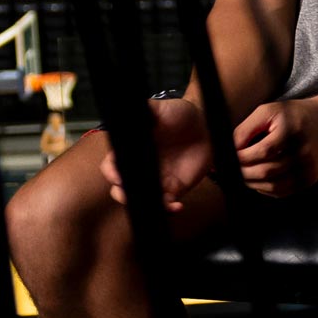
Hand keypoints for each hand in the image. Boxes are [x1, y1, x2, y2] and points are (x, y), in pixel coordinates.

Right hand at [98, 96, 212, 210]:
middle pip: (120, 188)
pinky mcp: (174, 188)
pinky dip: (169, 209)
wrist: (206, 125)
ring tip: (158, 202)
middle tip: (130, 194)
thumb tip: (127, 111)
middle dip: (122, 195)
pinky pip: (166, 204)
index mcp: (130, 150)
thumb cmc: (179, 114)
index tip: (118, 177)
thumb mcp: (159, 108)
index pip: (111, 165)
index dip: (111, 172)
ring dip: (146, 205)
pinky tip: (176, 206)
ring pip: (142, 200)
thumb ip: (144, 111)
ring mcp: (156, 180)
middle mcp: (139, 167)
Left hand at [233, 96, 317, 196]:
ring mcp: (309, 169)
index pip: (262, 152)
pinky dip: (264, 188)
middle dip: (242, 173)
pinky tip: (257, 179)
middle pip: (266, 172)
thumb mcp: (267, 111)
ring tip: (240, 174)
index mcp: (292, 131)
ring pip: (273, 186)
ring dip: (251, 183)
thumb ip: (246, 129)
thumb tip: (228, 150)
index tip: (227, 157)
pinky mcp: (310, 179)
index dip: (241, 157)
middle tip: (228, 169)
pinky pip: (282, 191)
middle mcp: (304, 152)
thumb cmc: (293, 115)